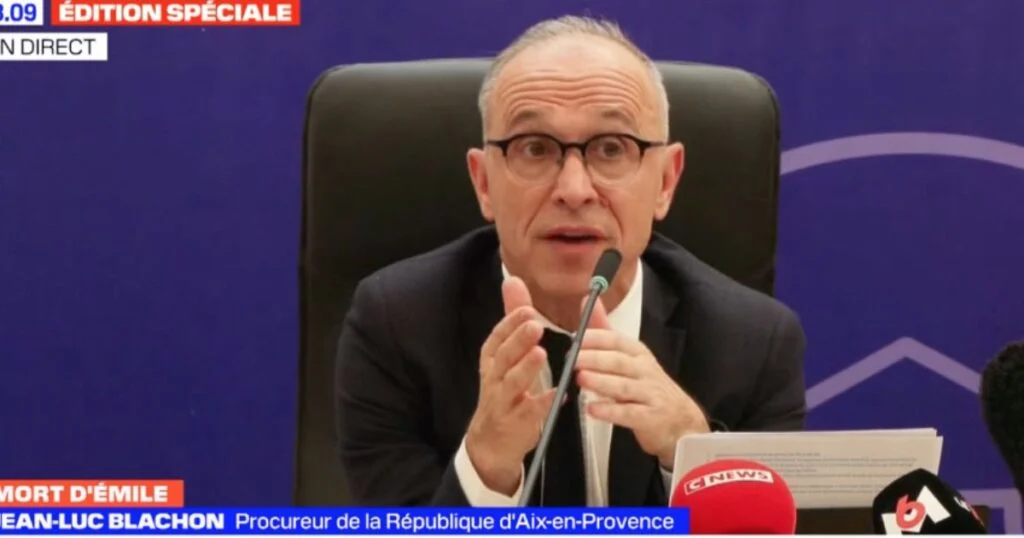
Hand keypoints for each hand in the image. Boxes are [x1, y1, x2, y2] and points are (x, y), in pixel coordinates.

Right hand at [465, 276, 555, 494]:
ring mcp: (503, 402)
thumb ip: (512, 319)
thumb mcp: (505, 354)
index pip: (496, 338)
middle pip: (503, 358)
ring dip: (526, 369)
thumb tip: (514, 281)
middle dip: (518, 341)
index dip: (509, 324)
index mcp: (492, 361)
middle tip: (535, 324)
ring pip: (512, 383)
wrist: (491, 441)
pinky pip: (529, 412)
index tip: (526, 309)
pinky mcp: (516, 424)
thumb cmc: (504, 391)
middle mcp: (494, 379)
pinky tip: (558, 394)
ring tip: (541, 353)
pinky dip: (542, 403)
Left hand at [575, 298, 708, 469]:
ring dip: (601, 382)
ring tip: (580, 379)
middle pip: (619, 361)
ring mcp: (649, 394)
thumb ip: (605, 331)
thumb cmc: (647, 386)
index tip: (576, 339)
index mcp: (638, 353)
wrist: (681, 421)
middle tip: (572, 359)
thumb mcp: (628, 357)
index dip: (597, 338)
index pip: (617, 340)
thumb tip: (588, 299)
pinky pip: (628, 413)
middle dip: (595, 359)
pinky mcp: (650, 418)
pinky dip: (610, 411)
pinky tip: (592, 409)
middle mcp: (645, 370)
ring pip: (623, 386)